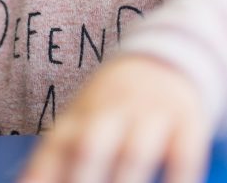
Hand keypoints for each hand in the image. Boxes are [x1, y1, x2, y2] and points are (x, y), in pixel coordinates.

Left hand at [18, 56, 210, 182]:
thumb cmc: (113, 105)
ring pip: (133, 152)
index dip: (40, 174)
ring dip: (126, 182)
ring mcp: (148, 114)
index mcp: (78, 116)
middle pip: (89, 147)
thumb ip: (56, 156)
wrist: (164, 56)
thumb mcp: (82, 120)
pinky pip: (183, 152)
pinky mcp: (186, 119)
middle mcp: (109, 113)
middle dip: (81, 180)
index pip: (53, 148)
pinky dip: (178, 176)